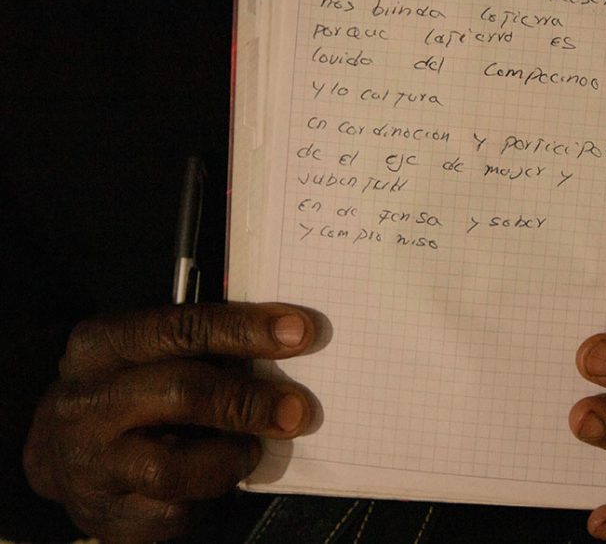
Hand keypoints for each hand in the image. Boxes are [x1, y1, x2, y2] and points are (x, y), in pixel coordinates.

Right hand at [23, 302, 317, 542]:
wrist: (65, 453)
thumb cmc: (134, 389)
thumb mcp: (152, 354)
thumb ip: (206, 348)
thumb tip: (285, 346)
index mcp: (101, 345)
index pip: (180, 329)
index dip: (245, 330)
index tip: (301, 332)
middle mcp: (85, 401)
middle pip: (180, 392)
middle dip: (248, 401)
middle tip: (297, 411)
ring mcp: (88, 463)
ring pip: (171, 467)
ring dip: (229, 458)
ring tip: (251, 450)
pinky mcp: (102, 514)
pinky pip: (171, 512)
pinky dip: (209, 496)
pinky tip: (218, 480)